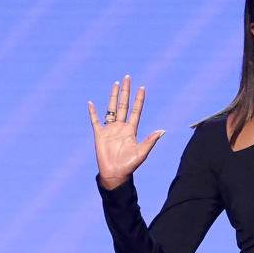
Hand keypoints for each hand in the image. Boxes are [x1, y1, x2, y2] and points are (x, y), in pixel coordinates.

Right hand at [88, 76, 164, 190]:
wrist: (115, 174)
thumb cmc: (129, 166)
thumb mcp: (142, 153)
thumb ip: (150, 141)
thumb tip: (162, 131)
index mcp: (131, 131)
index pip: (135, 111)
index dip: (139, 100)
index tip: (142, 88)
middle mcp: (121, 127)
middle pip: (123, 105)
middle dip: (125, 92)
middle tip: (127, 78)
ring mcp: (110, 130)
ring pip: (111, 109)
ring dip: (113, 96)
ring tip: (116, 84)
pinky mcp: (100, 135)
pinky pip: (95, 121)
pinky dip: (93, 113)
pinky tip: (91, 103)